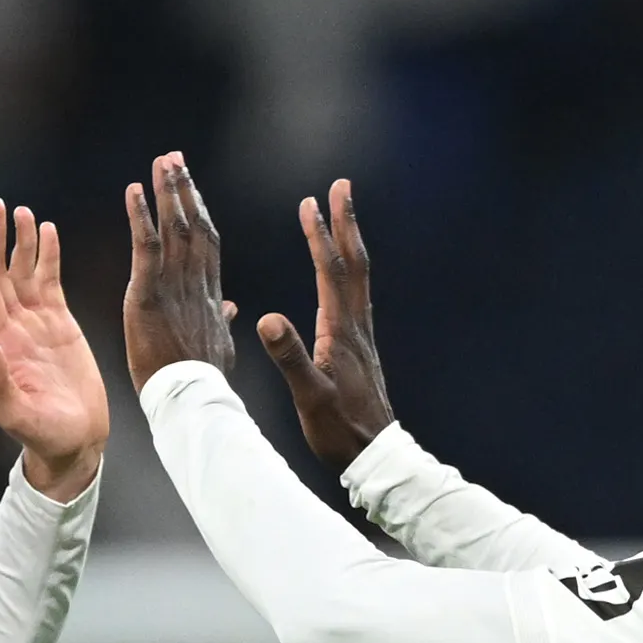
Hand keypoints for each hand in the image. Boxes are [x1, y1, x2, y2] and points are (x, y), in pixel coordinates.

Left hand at [0, 197, 107, 500]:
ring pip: (22, 273)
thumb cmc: (42, 437)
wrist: (73, 445)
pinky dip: (47, 257)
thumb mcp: (17, 415)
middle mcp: (10, 330)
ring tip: (19, 210)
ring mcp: (33, 326)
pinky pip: (49, 283)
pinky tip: (46, 231)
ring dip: (19, 242)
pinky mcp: (58, 325)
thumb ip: (1, 383)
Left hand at [118, 151, 238, 386]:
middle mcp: (196, 284)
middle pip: (194, 226)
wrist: (194, 402)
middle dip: (184, 190)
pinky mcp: (149, 296)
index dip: (200, 212)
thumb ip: (222, 324)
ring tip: (162, 162)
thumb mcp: (220, 350)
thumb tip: (230, 307)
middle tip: (174, 159)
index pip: (206, 245)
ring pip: (174, 229)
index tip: (192, 187)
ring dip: (168, 192)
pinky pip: (146, 248)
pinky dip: (140, 217)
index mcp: (210, 297)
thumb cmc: (204, 385)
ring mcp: (174, 288)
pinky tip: (134, 192)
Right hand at [255, 178, 394, 463]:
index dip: (321, 236)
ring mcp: (361, 335)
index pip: (331, 272)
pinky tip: (337, 272)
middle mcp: (356, 326)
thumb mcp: (310, 395)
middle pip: (353, 263)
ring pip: (356, 277)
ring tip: (339, 216)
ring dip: (347, 242)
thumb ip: (289, 357)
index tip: (311, 202)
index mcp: (341, 332)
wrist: (375, 455)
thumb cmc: (341, 430)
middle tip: (341, 187)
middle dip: (345, 223)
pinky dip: (345, 271)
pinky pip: (353, 296)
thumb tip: (267, 318)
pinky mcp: (359, 347)